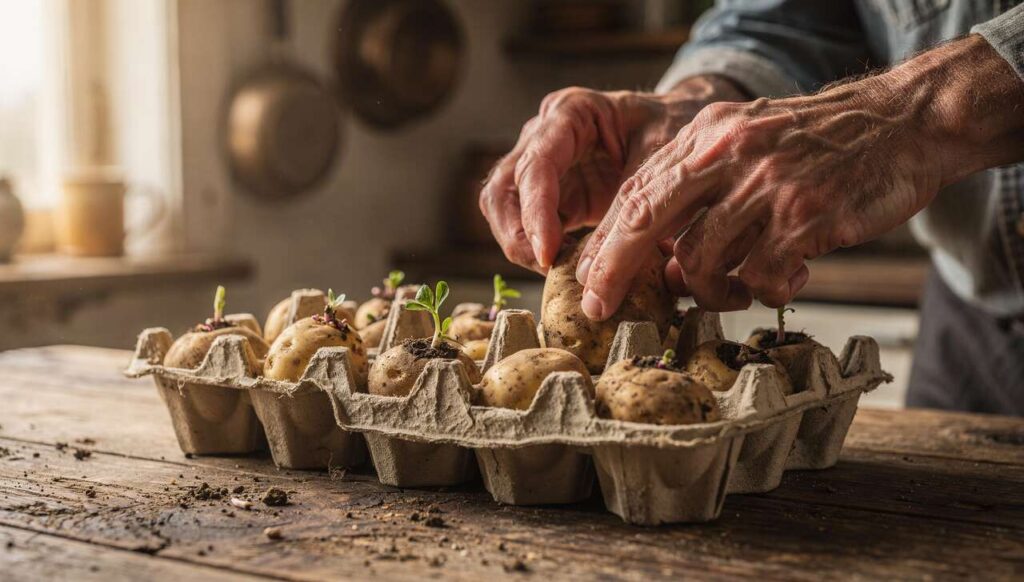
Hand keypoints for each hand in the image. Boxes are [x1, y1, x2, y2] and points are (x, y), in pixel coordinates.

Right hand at [479, 77, 747, 271]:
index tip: (547, 254)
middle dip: (516, 233)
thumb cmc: (673, 131)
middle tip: (544, 267)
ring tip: (554, 271)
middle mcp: (544, 135)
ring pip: (503, 210)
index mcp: (571, 112)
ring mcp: (542, 166)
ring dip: (519, 245)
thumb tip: (603, 268)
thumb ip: (630, 207)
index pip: (536, 164)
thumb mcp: (661, 161)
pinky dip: (537, 251)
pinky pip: (526, 226)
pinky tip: (564, 269)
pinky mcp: (552, 196)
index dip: (536, 212)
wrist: (683, 128)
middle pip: (503, 188)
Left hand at [576, 34, 1023, 317]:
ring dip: (708, 292)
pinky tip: (786, 280)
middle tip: (602, 309)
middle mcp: (728, 156)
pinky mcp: (803, 219)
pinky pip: (757, 279)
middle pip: (645, 223)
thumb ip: (700, 193)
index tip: (588, 282)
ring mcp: (765, 187)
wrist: (899, 123)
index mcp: (707, 136)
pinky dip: (763, 292)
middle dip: (615, 272)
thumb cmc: (816, 144)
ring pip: (698, 261)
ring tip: (733, 292)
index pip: (635, 193)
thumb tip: (662, 264)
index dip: (605, 243)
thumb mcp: (746, 142)